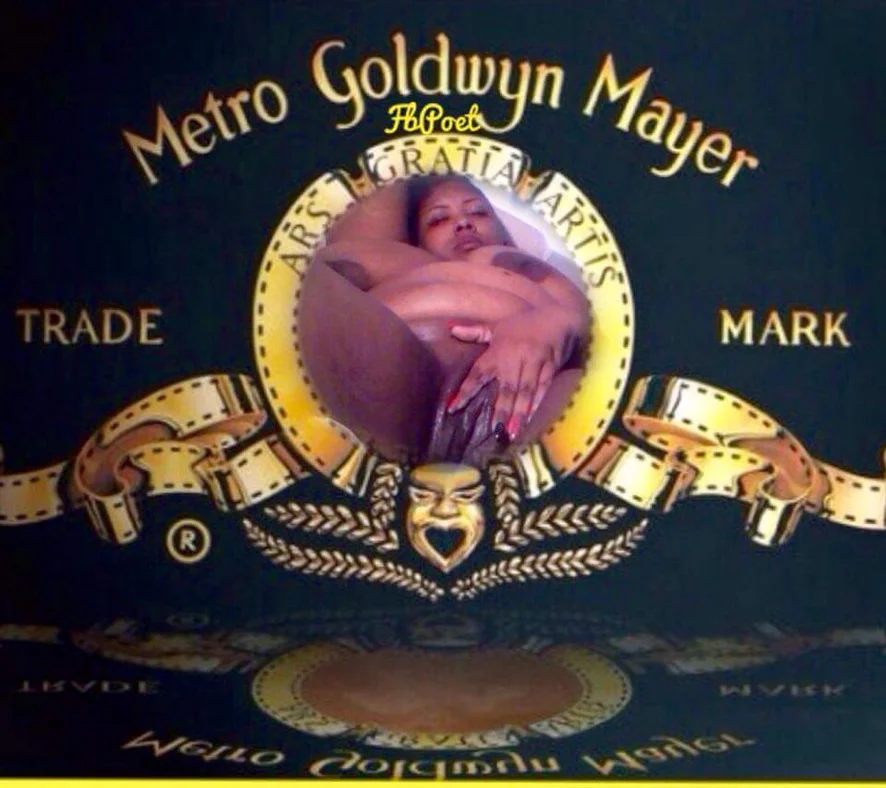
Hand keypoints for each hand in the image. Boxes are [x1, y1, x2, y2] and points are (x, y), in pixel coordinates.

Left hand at [447, 309, 578, 441]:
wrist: (557, 317)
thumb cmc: (523, 324)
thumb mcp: (497, 326)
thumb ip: (474, 332)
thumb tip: (450, 329)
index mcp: (498, 351)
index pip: (477, 374)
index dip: (466, 391)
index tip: (454, 408)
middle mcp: (514, 358)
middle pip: (506, 388)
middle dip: (501, 409)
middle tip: (494, 430)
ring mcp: (534, 363)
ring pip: (525, 391)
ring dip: (519, 412)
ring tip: (512, 432)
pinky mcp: (550, 367)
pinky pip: (543, 388)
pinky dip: (537, 403)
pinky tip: (531, 418)